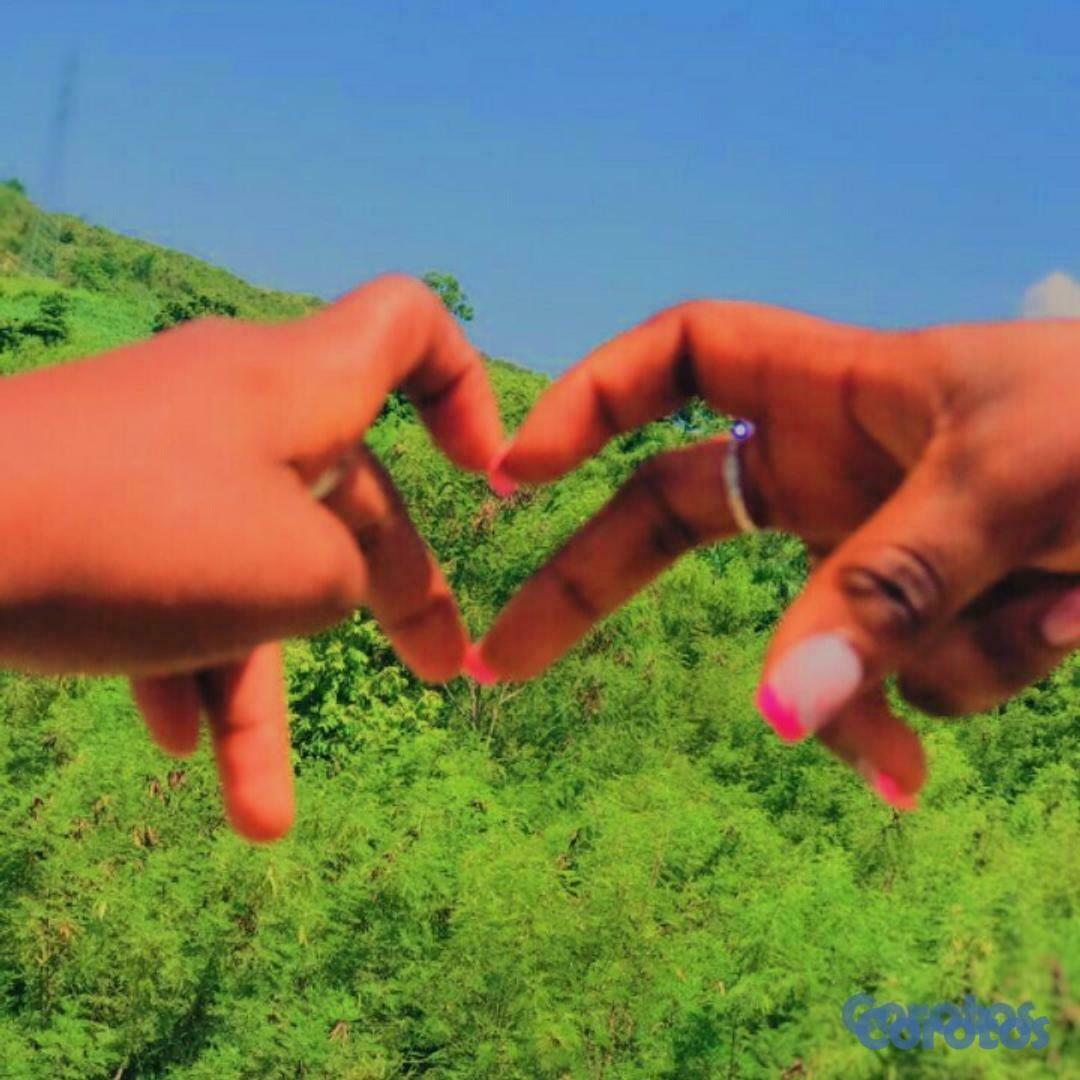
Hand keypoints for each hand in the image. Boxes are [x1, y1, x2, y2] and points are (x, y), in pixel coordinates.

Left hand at [0, 274, 504, 839]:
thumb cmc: (140, 537)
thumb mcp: (295, 576)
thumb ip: (350, 581)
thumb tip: (326, 588)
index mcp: (300, 386)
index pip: (409, 330)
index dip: (465, 391)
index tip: (480, 477)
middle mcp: (237, 408)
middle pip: (349, 488)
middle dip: (400, 592)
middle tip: (441, 673)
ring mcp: (161, 461)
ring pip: (252, 563)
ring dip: (262, 686)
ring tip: (263, 814)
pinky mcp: (93, 513)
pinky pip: (169, 585)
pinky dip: (183, 666)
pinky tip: (175, 751)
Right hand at [472, 302, 1079, 805]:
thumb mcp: (1016, 482)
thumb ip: (890, 591)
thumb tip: (775, 716)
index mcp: (838, 388)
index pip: (678, 362)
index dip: (586, 403)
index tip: (510, 473)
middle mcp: (838, 470)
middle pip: (672, 519)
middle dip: (587, 590)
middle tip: (498, 664)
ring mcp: (879, 553)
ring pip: (822, 639)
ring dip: (912, 665)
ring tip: (1060, 617)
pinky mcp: (933, 623)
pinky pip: (895, 688)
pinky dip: (939, 708)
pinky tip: (985, 721)